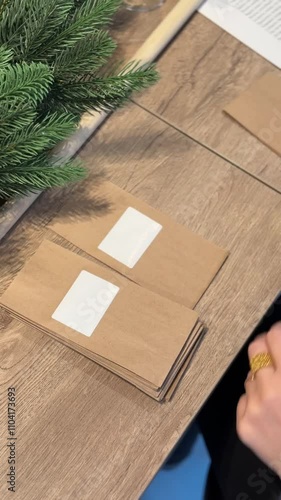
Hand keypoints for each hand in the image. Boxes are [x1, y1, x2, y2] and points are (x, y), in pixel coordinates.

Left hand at [237, 322, 280, 476]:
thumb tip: (279, 339)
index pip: (275, 337)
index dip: (277, 332)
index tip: (279, 333)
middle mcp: (270, 391)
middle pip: (255, 349)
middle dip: (264, 347)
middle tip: (273, 352)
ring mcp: (253, 409)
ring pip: (249, 375)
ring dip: (261, 377)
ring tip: (277, 392)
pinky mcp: (243, 426)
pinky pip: (244, 398)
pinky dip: (255, 400)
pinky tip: (269, 411)